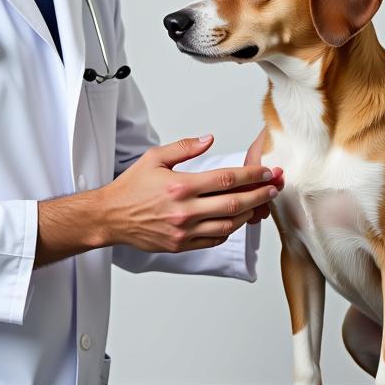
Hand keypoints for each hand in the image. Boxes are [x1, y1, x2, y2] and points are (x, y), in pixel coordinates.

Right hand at [96, 135, 281, 252]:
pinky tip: (236, 219)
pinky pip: (214, 240)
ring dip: (248, 213)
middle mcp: (184, 210)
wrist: (110, 217)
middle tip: (274, 187)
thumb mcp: (155, 158)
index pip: (226, 179)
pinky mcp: (181, 245)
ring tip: (259, 203)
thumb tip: (209, 139)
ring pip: (228, 225)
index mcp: (180, 186)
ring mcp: (184, 231)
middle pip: (234, 203)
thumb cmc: (131, 187)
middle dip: (259, 194)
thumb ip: (184, 147)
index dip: (251, 175)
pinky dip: (230, 230)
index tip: (266, 171)